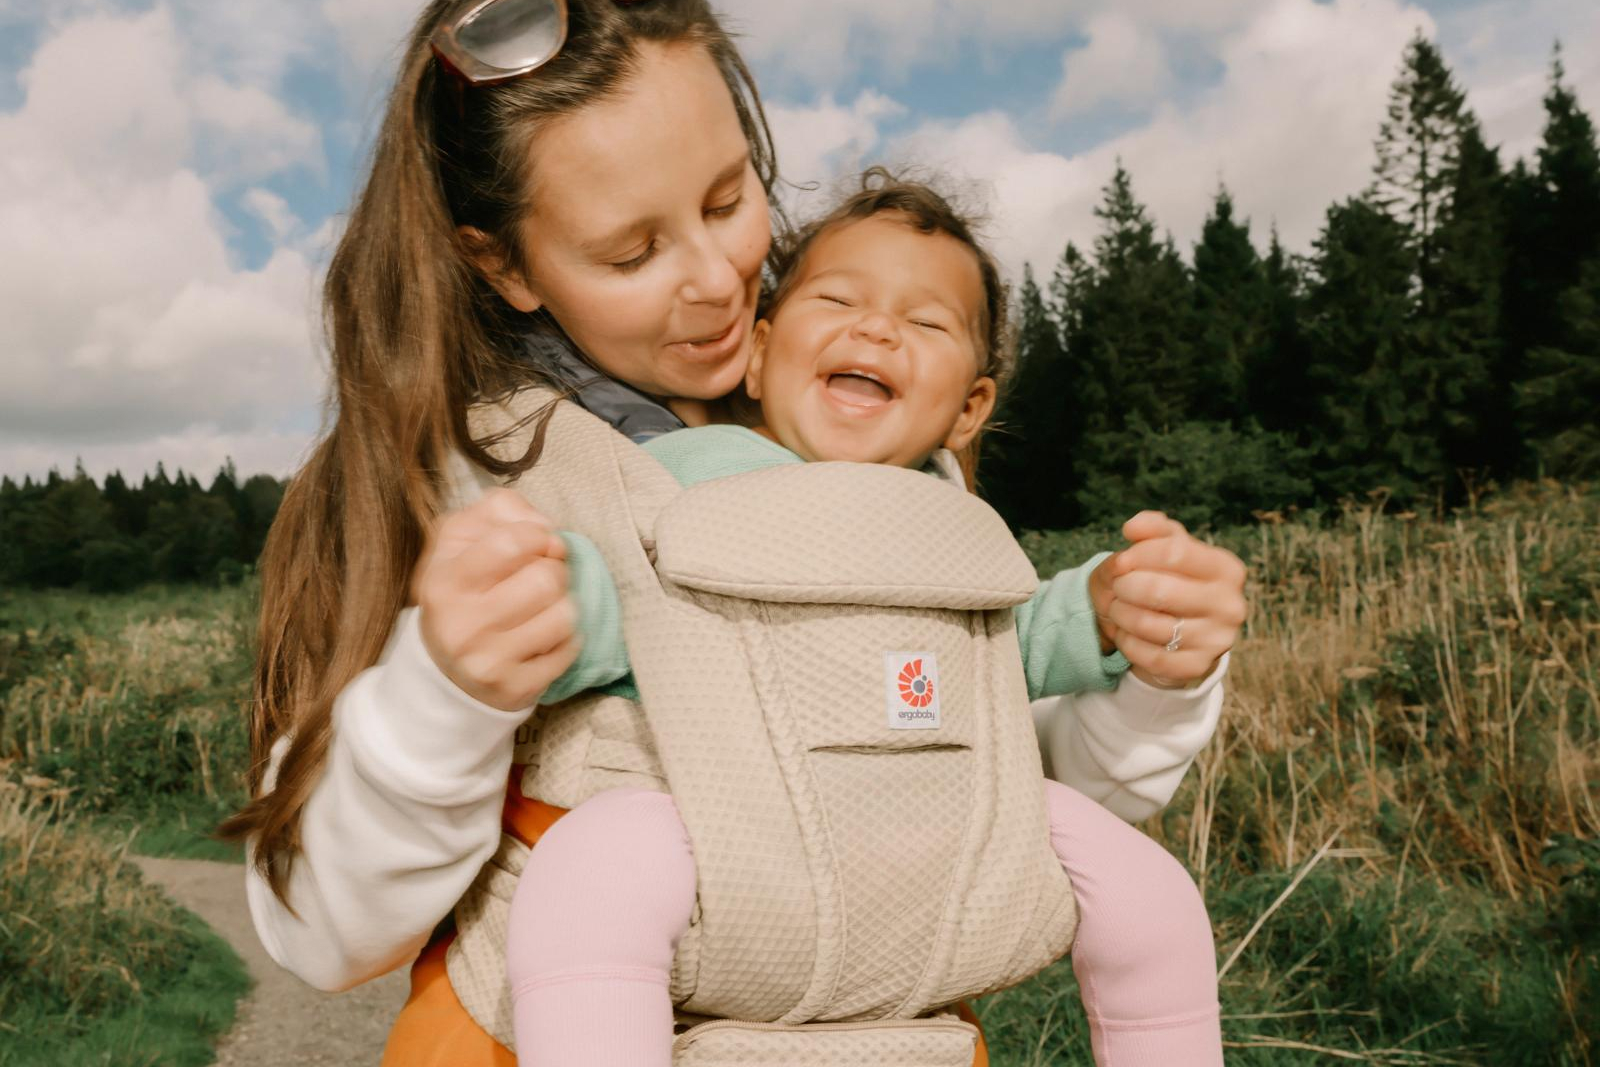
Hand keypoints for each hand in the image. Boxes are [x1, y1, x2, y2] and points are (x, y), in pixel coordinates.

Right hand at [412, 489, 580, 710]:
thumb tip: (544, 524)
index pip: (510, 543)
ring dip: (563, 604)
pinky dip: (566, 639)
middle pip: (545, 579)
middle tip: (542, 577)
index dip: (538, 534)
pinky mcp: (514, 688)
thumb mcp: (461, 541)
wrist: (445, 670)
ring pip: (563, 615)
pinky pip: (568, 650)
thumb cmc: (463, 591)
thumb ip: (498, 511)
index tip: (539, 540)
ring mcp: (487, 661)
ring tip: (543, 607)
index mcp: (443, 581)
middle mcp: (461, 624)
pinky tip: (543, 638)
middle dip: (554, 570)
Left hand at [1089, 511, 1246, 687]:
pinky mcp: (1197, 667)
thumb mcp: (1165, 548)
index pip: (1174, 552)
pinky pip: (1149, 656)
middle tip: (1118, 587)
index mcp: (1227, 569)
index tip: (1121, 561)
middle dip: (1125, 586)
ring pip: (1149, 625)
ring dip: (1121, 614)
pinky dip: (1127, 642)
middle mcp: (1230, 605)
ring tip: (1117, 608)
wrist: (1178, 632)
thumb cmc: (1170, 580)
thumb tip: (1133, 527)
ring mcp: (1217, 640)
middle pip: (1159, 590)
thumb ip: (1152, 528)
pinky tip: (1126, 633)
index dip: (1138, 554)